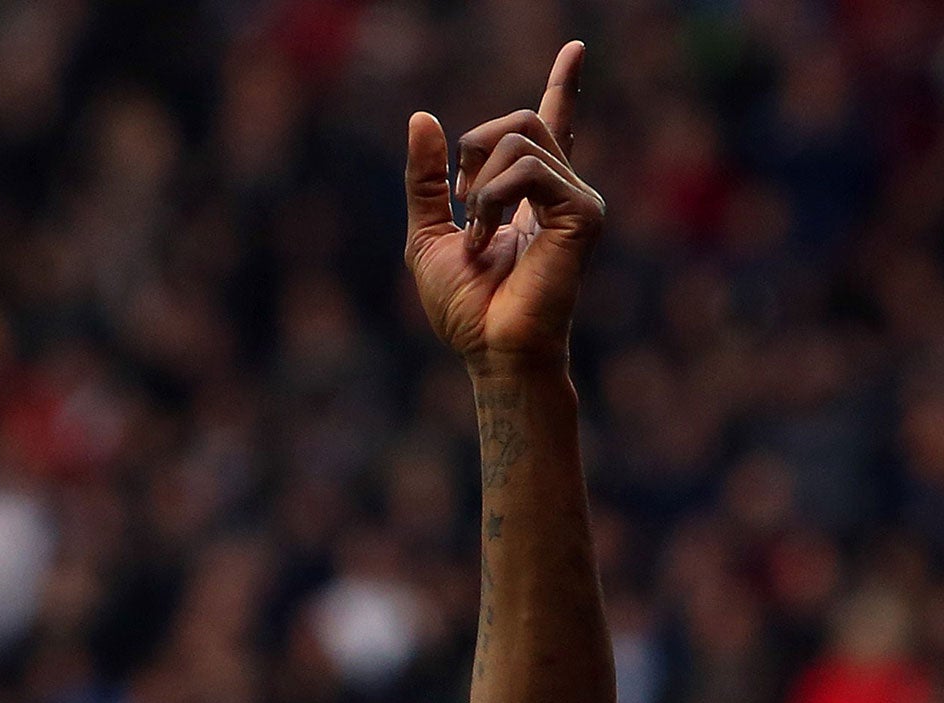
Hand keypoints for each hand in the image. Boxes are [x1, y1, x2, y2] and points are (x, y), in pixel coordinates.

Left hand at [405, 43, 602, 371]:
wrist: (490, 350)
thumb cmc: (464, 308)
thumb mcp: (427, 234)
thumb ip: (425, 180)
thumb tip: (422, 117)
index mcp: (530, 193)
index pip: (551, 126)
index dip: (562, 85)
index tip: (576, 48)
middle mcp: (560, 189)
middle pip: (520, 119)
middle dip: (473, 149)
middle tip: (462, 204)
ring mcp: (577, 198)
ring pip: (519, 137)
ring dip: (478, 186)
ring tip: (477, 235)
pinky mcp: (584, 211)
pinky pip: (527, 169)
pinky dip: (491, 200)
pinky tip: (489, 240)